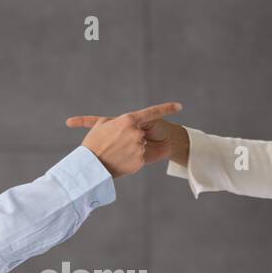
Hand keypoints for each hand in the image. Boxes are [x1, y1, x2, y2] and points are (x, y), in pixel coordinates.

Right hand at [65, 101, 181, 177]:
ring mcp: (139, 147)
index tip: (179, 106)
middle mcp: (136, 132)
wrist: (92, 166)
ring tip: (116, 153)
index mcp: (128, 120)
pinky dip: (132, 159)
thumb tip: (130, 123)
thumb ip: (120, 120)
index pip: (152, 112)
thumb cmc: (95, 142)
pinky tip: (120, 160)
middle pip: (141, 133)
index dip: (166, 109)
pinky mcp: (140, 160)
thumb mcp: (104, 124)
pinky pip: (139, 157)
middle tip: (117, 143)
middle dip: (134, 137)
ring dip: (132, 148)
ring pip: (141, 145)